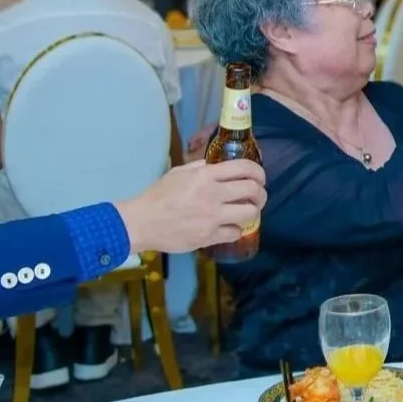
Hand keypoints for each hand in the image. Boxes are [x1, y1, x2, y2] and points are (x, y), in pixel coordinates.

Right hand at [118, 157, 266, 254]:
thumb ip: (200, 167)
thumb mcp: (178, 173)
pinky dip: (236, 230)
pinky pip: (235, 232)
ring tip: (247, 212)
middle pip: (253, 190)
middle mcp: (213, 195)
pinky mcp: (209, 236)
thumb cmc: (158, 196)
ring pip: (250, 213)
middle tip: (257, 196)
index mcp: (206, 176)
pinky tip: (230, 227)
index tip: (260, 177)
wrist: (142, 222)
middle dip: (261, 193)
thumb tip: (217, 165)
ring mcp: (212, 217)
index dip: (258, 172)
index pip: (245, 168)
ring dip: (252, 211)